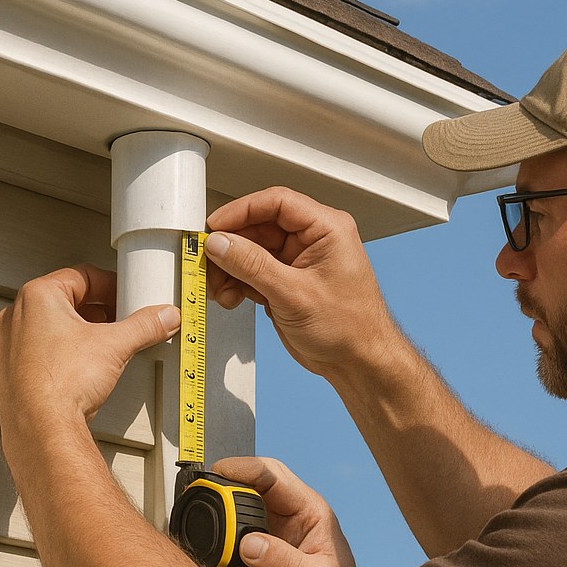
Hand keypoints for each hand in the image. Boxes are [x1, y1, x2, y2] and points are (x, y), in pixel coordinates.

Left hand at [0, 265, 180, 443]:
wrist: (42, 428)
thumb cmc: (60, 384)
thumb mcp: (115, 346)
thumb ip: (144, 327)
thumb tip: (163, 318)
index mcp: (37, 297)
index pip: (82, 276)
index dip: (112, 285)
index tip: (129, 297)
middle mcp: (19, 316)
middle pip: (69, 300)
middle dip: (102, 309)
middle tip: (124, 320)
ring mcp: (14, 344)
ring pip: (57, 325)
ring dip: (87, 330)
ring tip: (110, 344)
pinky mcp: (18, 370)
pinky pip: (48, 348)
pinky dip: (71, 350)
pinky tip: (89, 366)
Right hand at [205, 188, 398, 378]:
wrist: (357, 364)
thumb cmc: (350, 329)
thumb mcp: (294, 294)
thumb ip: (253, 265)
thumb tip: (220, 243)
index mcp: (326, 229)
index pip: (276, 203)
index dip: (241, 211)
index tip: (215, 226)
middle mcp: (312, 240)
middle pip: (259, 227)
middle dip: (231, 247)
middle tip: (208, 263)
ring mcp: (298, 262)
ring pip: (251, 252)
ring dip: (230, 269)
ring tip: (219, 289)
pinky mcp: (287, 284)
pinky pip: (254, 274)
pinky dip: (238, 284)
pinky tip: (230, 298)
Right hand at [211, 456, 364, 566]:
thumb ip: (283, 563)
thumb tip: (249, 544)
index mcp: (309, 512)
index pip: (274, 476)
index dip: (245, 468)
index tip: (219, 471)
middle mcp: (289, 518)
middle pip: (253, 484)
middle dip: (227, 483)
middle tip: (203, 493)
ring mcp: (272, 535)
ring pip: (240, 507)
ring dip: (220, 509)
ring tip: (202, 515)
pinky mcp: (256, 555)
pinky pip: (231, 536)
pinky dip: (217, 538)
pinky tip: (209, 544)